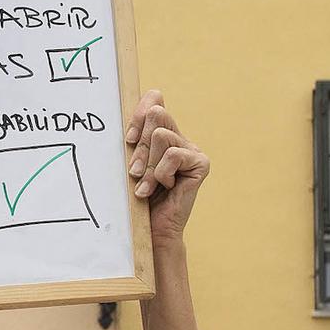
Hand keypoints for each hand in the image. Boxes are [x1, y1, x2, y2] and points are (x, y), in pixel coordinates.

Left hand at [125, 90, 208, 246]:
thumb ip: (136, 136)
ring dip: (147, 165)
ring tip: (146, 185)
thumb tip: (146, 106)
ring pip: (161, 135)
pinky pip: (173, 155)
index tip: (128, 140)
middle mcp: (179, 137)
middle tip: (134, 171)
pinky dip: (161, 173)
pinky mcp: (201, 163)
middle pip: (156, 114)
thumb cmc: (137, 197)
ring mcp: (192, 149)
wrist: (152, 229)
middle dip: (139, 145)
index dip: (138, 115)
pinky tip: (164, 187)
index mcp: (162, 133)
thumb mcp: (130, 161)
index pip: (155, 101)